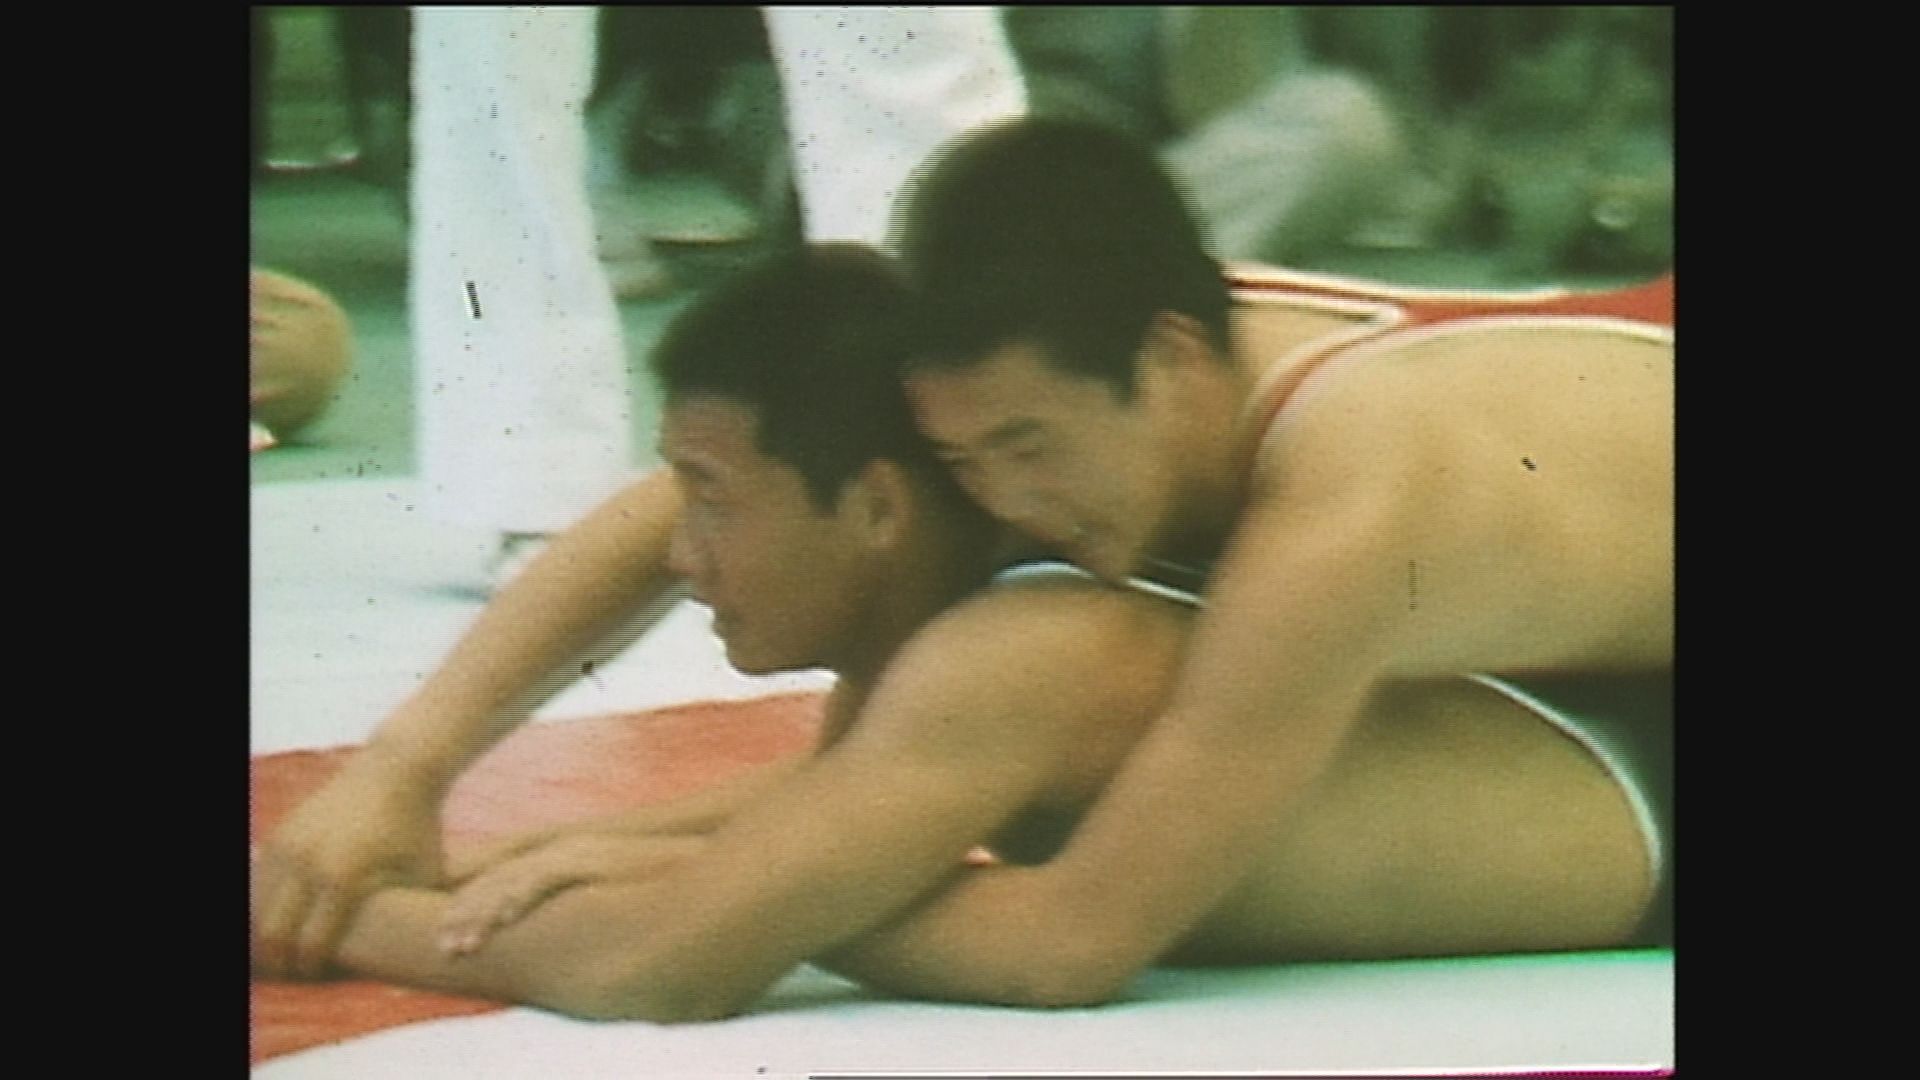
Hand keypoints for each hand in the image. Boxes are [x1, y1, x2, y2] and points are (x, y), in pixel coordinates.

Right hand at [252, 757, 443, 979]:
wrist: (396, 772)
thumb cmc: (418, 830)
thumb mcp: (420, 877)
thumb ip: (404, 917)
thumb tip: (399, 958)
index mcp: (343, 879)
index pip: (312, 944)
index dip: (311, 969)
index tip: (317, 978)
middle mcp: (308, 863)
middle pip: (275, 932)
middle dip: (280, 959)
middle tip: (293, 973)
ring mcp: (290, 845)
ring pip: (261, 906)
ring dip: (268, 931)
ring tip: (284, 948)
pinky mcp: (283, 832)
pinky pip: (264, 878)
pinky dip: (268, 901)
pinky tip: (282, 916)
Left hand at [439, 832, 707, 956]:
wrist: (694, 848)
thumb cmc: (656, 877)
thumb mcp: (608, 889)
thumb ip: (579, 901)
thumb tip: (563, 932)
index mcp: (559, 856)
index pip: (503, 881)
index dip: (470, 908)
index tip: (446, 939)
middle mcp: (558, 848)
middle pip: (496, 880)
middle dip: (463, 914)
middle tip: (441, 949)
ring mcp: (570, 851)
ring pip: (510, 882)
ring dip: (479, 915)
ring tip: (457, 946)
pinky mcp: (587, 857)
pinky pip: (542, 880)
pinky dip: (517, 901)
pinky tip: (499, 922)